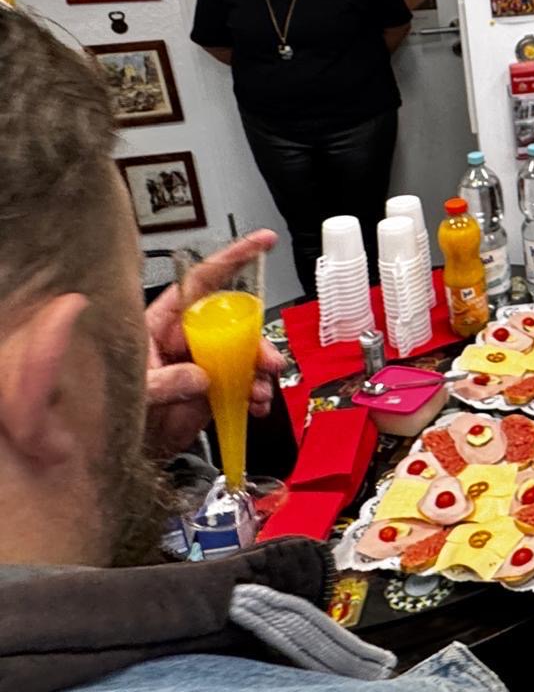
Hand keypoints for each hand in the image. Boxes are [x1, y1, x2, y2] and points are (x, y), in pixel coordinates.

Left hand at [144, 230, 284, 456]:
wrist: (123, 449)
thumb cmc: (107, 406)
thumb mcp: (132, 389)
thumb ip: (163, 382)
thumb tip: (200, 376)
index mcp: (163, 323)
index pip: (202, 280)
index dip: (233, 258)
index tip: (262, 242)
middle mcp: (187, 338)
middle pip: (234, 323)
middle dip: (258, 340)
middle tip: (267, 361)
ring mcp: (202, 363)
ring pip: (245, 355)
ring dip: (260, 372)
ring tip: (260, 392)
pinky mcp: (213, 389)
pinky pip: (245, 383)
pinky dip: (256, 394)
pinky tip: (256, 405)